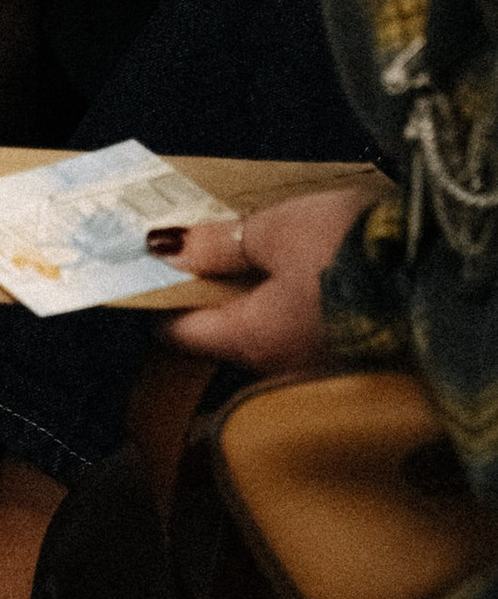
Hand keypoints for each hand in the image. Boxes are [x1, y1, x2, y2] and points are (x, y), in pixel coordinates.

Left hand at [158, 184, 378, 370]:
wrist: (445, 265)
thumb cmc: (356, 249)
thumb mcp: (276, 231)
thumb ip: (218, 245)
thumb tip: (168, 250)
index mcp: (252, 340)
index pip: (181, 335)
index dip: (160, 299)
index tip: (153, 271)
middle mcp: (284, 367)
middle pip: (228, 332)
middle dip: (216, 292)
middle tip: (210, 245)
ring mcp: (326, 367)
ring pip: (272, 332)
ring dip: (262, 295)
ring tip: (265, 248)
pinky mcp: (361, 356)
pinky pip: (312, 331)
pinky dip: (300, 301)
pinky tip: (313, 268)